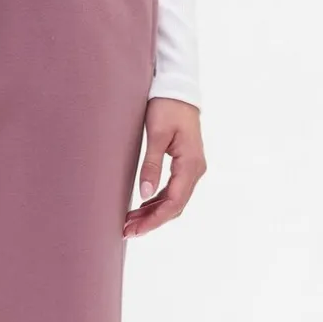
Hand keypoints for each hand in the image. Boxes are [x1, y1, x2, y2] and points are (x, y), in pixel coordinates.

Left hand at [124, 98, 205, 237]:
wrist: (178, 89)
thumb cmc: (167, 107)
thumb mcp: (155, 134)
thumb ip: (151, 165)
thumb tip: (144, 194)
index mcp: (190, 164)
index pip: (174, 202)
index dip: (154, 219)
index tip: (135, 229)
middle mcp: (195, 170)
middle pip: (175, 206)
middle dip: (151, 221)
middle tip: (127, 232)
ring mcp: (191, 168)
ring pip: (173, 201)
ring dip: (153, 214)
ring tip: (130, 223)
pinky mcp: (184, 166)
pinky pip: (172, 191)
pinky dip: (156, 202)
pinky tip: (141, 208)